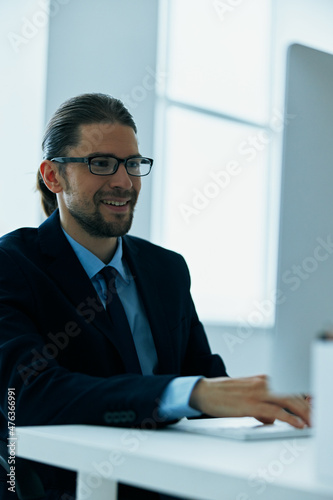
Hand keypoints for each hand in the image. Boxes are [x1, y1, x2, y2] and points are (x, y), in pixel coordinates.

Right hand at [189, 375, 310, 427]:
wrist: (204, 391)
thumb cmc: (223, 393)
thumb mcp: (246, 395)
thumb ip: (262, 403)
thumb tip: (272, 417)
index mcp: (262, 379)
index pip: (290, 386)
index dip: (304, 398)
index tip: (314, 406)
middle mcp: (262, 383)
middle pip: (292, 394)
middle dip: (307, 407)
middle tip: (316, 417)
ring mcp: (256, 393)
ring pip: (288, 401)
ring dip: (303, 413)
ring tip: (312, 422)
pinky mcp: (250, 405)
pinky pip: (275, 411)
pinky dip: (290, 418)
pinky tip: (297, 424)